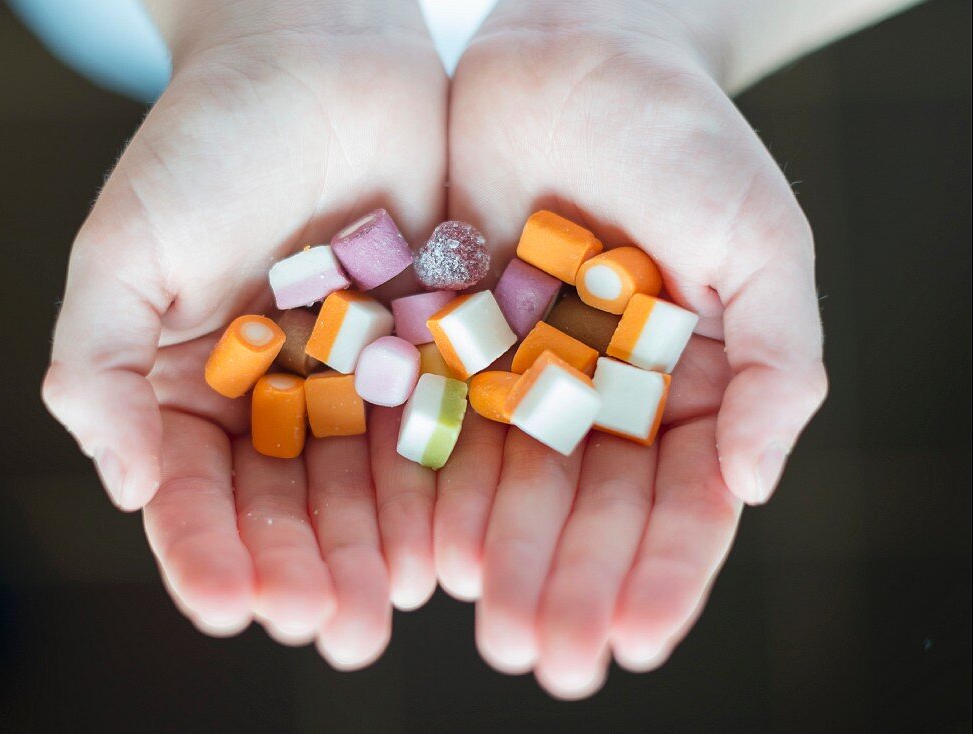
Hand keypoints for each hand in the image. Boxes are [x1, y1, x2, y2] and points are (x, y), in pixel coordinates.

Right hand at [41, 0, 447, 667]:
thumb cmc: (209, 139)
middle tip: (334, 630)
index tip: (232, 603)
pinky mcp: (436, 345)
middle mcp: (281, 394)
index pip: (198, 487)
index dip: (211, 548)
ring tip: (398, 603)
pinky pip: (446, 422)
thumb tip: (124, 482)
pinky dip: (449, 479)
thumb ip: (98, 364)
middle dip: (310, 568)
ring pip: (372, 481)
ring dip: (384, 547)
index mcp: (196, 383)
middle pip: (292, 503)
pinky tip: (458, 530)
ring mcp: (362, 375)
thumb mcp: (125, 247)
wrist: (320, 53)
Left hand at [440, 0, 826, 696]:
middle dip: (569, 583)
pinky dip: (435, 487)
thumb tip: (757, 486)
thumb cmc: (681, 136)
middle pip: (586, 509)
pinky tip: (425, 547)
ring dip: (500, 560)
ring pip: (510, 484)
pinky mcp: (451, 340)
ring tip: (489, 628)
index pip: (678, 498)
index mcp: (686, 382)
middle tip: (546, 661)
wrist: (574, 50)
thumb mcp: (759, 239)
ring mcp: (523, 371)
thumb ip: (777, 361)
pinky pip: (440, 423)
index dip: (661, 573)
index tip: (634, 640)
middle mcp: (600, 393)